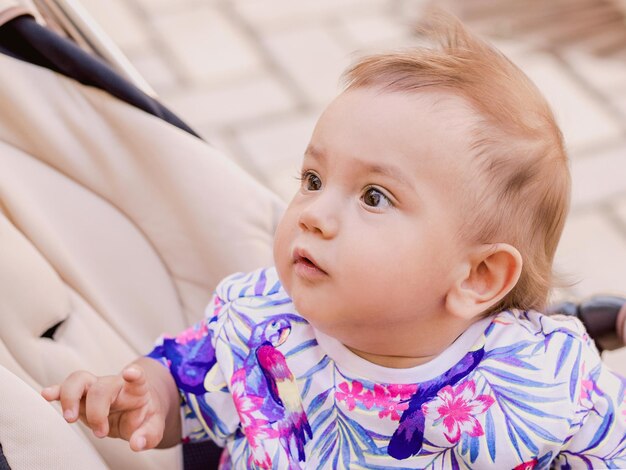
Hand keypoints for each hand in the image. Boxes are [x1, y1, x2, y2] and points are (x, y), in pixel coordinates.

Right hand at [41, 364, 165, 450]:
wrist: (134, 410)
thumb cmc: (143, 417)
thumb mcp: (152, 428)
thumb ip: (147, 435)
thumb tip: (136, 443)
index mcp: (136, 390)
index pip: (137, 377)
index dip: (134, 374)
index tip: (130, 373)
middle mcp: (114, 385)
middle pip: (101, 386)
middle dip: (96, 409)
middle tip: (100, 432)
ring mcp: (95, 389)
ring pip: (79, 380)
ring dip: (70, 397)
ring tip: (70, 418)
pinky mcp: (81, 397)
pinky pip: (65, 389)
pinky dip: (56, 392)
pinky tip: (46, 395)